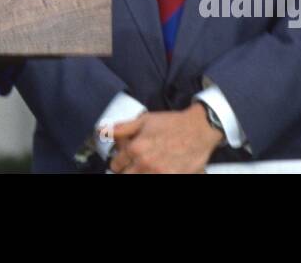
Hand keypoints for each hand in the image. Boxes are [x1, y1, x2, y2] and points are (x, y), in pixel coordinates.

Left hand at [108, 107, 222, 173]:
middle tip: (131, 165)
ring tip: (144, 166)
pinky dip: (152, 174)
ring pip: (137, 178)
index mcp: (136, 148)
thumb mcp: (145, 120)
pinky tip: (156, 169)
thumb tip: (102, 131)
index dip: (118, 161)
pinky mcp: (172, 178)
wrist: (199, 130)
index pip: (116, 164)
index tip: (122, 160)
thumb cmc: (172, 124)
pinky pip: (155, 180)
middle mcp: (145, 164)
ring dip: (138, 173)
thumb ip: (122, 128)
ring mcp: (159, 173)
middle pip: (125, 176)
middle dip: (125, 171)